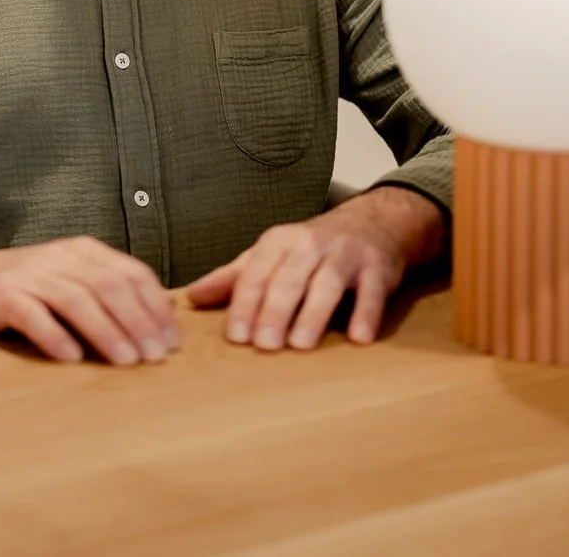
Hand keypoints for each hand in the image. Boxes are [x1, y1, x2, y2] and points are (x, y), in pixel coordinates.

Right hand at [0, 236, 178, 366]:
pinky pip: (31, 313)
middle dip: (137, 321)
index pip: (131, 273)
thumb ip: (113, 293)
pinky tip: (71, 358)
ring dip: (105, 331)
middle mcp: (60, 257)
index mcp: (84, 251)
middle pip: (108, 285)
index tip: (171, 341)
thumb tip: (168, 315)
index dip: (154, 306)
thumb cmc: (30, 290)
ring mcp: (30, 274)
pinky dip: (53, 335)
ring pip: (76, 299)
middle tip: (155, 356)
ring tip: (125, 360)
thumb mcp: (74, 281)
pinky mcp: (2, 295)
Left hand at [186, 188, 444, 351]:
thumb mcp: (271, 255)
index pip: (256, 273)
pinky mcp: (377, 268)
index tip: (237, 336)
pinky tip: (359, 337)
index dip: (245, 303)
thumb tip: (191, 297)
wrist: (371, 224)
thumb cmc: (311, 248)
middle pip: (289, 278)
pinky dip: (366, 313)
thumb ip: (234, 277)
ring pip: (327, 282)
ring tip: (301, 344)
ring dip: (314, 313)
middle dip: (275, 310)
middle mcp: (310, 244)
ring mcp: (345, 255)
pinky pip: (371, 291)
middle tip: (265, 344)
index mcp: (278, 242)